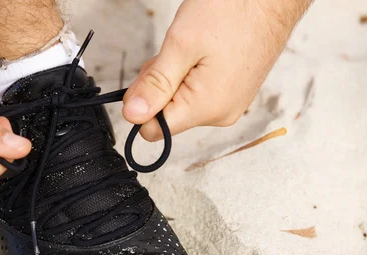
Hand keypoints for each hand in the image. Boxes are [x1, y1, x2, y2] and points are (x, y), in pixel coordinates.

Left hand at [122, 0, 310, 140]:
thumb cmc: (233, 11)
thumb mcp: (181, 45)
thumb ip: (155, 84)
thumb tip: (132, 115)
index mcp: (207, 108)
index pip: (153, 131)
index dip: (141, 105)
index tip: (149, 76)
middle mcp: (221, 114)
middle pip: (167, 117)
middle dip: (159, 87)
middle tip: (174, 54)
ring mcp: (230, 104)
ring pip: (181, 104)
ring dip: (175, 78)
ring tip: (193, 49)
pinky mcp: (234, 93)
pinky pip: (199, 94)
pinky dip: (191, 75)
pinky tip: (203, 52)